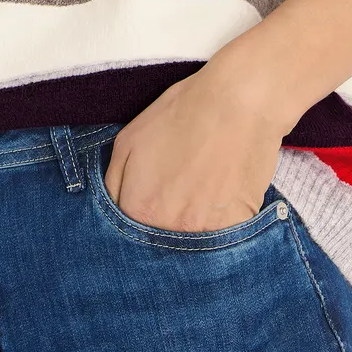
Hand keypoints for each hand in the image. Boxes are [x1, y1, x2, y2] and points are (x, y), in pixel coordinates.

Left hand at [103, 39, 288, 232]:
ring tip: (203, 196)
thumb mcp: (128, 140)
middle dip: (166, 232)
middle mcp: (169, 227)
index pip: (129, 240)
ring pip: (194, 249)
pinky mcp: (238, 228)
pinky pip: (225, 243)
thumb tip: (113, 214)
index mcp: (138, 208)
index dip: (139, 227)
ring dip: (195, 231)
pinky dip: (224, 228)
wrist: (238, 101)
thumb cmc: (183, 113)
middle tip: (180, 200)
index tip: (153, 212)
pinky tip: (224, 198)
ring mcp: (205, 232)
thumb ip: (112, 185)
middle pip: (162, 248)